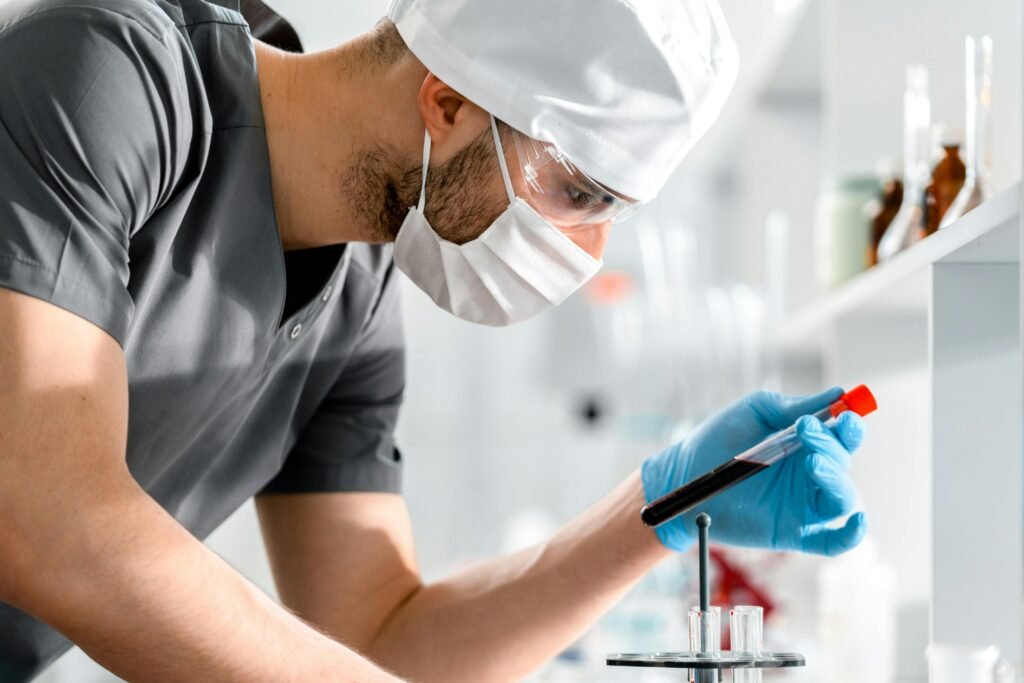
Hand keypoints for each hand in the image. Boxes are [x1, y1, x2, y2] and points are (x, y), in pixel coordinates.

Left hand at [641, 388, 866, 555]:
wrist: (685, 475)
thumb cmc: (718, 441)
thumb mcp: (755, 412)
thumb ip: (793, 406)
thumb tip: (838, 394)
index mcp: (806, 444)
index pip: (843, 435)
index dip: (850, 424)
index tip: (844, 413)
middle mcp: (810, 474)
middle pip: (843, 462)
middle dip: (832, 444)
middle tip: (806, 432)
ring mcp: (804, 504)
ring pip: (842, 497)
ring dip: (836, 479)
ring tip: (813, 462)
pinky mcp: (795, 532)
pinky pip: (833, 541)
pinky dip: (851, 535)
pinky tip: (856, 522)